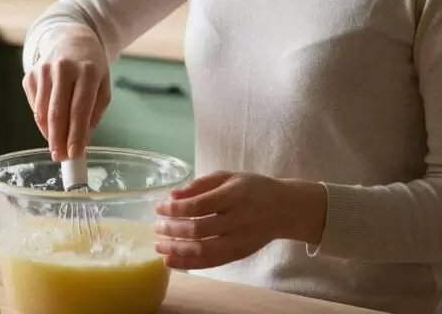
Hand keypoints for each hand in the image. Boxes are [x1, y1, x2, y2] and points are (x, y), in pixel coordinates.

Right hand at [22, 57, 110, 160]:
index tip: (75, 154)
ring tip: (57, 146)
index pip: (80, 108)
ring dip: (49, 133)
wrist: (69, 38)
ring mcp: (43, 70)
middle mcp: (63, 68)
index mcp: (87, 71)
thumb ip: (94, 111)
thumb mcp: (102, 84)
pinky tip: (50, 123)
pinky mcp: (30, 75)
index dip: (76, 134)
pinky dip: (42, 120)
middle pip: (57, 112)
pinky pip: (34, 105)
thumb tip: (82, 138)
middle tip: (61, 158)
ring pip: (42, 111)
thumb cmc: (90, 66)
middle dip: (58, 140)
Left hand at [154, 171, 326, 269]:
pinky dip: (189, 264)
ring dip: (177, 250)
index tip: (159, 208)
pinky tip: (172, 261)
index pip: (200, 205)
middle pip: (199, 229)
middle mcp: (238, 219)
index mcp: (234, 195)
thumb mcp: (229, 176)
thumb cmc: (253, 188)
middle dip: (172, 230)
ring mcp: (239, 240)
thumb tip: (173, 195)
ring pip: (204, 250)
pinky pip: (212, 263)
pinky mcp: (240, 254)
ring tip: (159, 247)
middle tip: (156, 227)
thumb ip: (201, 184)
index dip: (176, 209)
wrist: (285, 209)